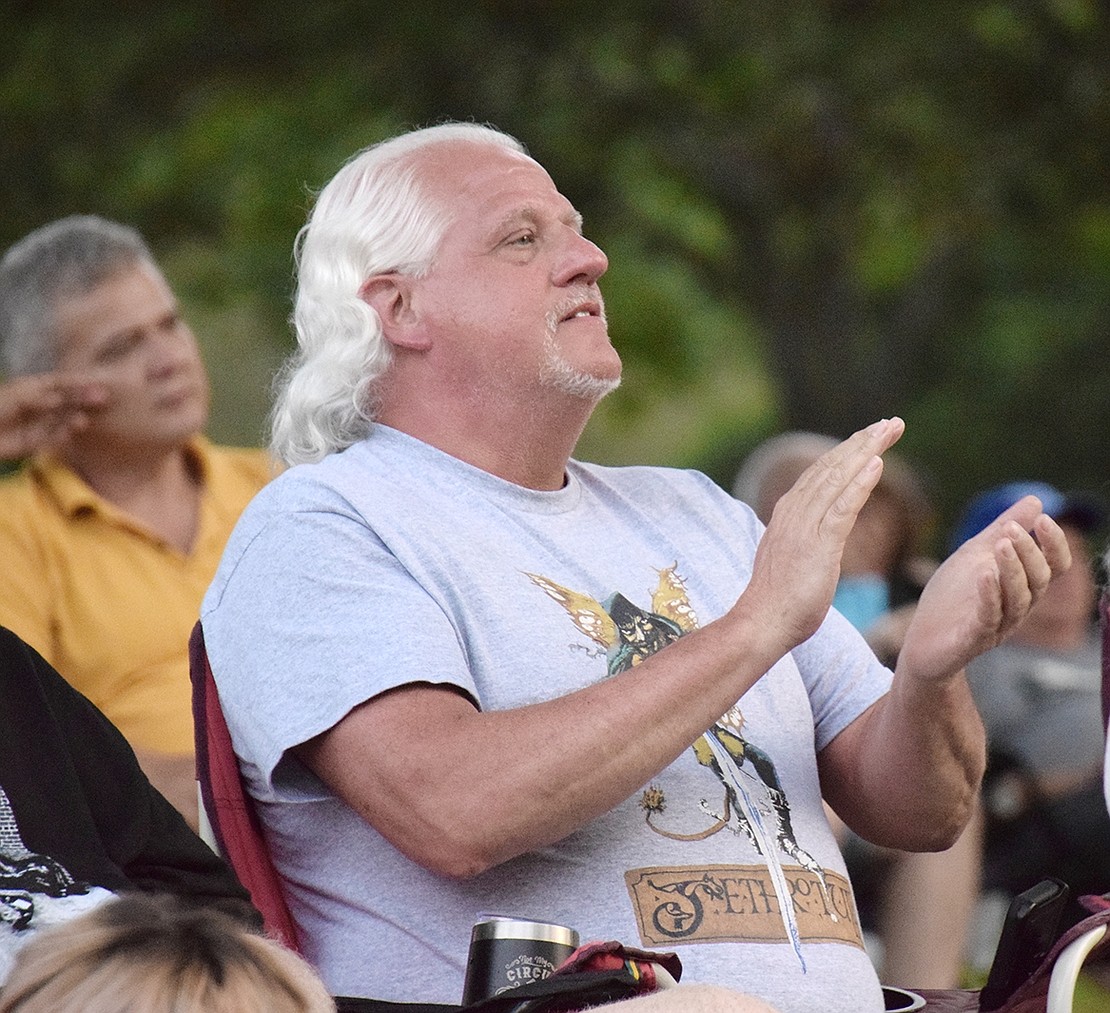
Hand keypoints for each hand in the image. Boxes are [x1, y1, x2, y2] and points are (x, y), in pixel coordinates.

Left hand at [0, 372, 108, 459]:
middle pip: (67, 401)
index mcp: (35, 389)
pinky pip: (55, 438)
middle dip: (84, 400)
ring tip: (84, 420)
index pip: (61, 383)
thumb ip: (39, 398)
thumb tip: (60, 399)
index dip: (78, 382)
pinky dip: (65, 434)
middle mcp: (42, 405)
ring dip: (76, 419)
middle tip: (102, 399)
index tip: (96, 382)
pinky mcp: (37, 442)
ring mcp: (41, 423)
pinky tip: (73, 430)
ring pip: (64, 420)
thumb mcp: (17, 397)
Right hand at [742, 418, 904, 650]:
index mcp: (787, 515)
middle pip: (830, 467)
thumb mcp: (791, 559)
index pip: (820, 473)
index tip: (870, 437)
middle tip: (890, 422)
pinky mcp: (818, 545)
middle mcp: (793, 513)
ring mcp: (804, 527)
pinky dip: (860, 484)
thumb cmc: (779, 601)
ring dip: (865, 451)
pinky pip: (842, 508)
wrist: (763, 623)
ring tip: (888, 431)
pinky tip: (877, 464)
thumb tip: (814, 534)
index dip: (846, 452)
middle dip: (861, 442)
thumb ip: (801, 538)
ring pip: (837, 479)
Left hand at [898, 496, 1070, 683]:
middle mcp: (1016, 608)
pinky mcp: (972, 640)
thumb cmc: (952, 599)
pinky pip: (988, 619)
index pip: (1053, 567)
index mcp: (1020, 587)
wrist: (922, 641)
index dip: (1054, 544)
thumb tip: (1036, 499)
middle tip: (1010, 529)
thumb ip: (1001, 530)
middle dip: (1027, 552)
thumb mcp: (975, 556)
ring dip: (1012, 569)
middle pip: (1038, 581)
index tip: (1044, 518)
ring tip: (1002, 542)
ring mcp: (997, 626)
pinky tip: (984, 575)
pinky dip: (989, 595)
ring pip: (1017, 600)